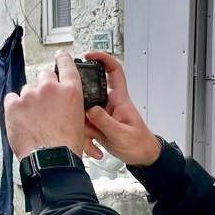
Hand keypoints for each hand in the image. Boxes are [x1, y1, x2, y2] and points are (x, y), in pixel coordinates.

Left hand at [4, 51, 88, 159]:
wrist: (51, 160)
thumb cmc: (66, 146)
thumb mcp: (79, 119)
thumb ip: (69, 102)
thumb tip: (60, 100)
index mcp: (70, 90)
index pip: (66, 64)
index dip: (62, 58)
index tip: (59, 56)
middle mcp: (50, 87)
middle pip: (44, 76)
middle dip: (43, 87)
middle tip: (44, 106)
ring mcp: (30, 95)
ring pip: (27, 89)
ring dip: (29, 100)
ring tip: (34, 120)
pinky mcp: (14, 105)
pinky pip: (12, 98)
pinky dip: (15, 107)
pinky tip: (22, 119)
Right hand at [80, 51, 161, 165]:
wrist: (142, 158)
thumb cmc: (139, 143)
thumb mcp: (122, 134)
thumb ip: (105, 121)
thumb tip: (89, 109)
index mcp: (120, 100)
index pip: (114, 72)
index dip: (103, 59)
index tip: (89, 56)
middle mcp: (109, 104)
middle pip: (90, 92)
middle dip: (80, 100)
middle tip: (72, 108)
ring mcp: (102, 115)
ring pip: (84, 112)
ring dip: (84, 128)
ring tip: (92, 142)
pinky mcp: (98, 126)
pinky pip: (85, 127)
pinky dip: (86, 140)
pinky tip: (94, 149)